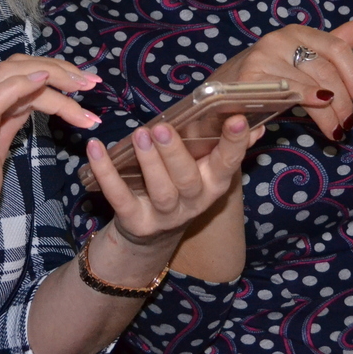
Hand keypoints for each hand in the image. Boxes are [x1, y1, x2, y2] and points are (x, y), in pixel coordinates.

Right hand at [0, 55, 102, 273]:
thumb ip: (8, 124)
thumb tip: (32, 104)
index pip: (14, 72)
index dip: (51, 71)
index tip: (83, 82)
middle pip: (15, 66)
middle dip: (59, 69)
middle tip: (91, 82)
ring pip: (10, 76)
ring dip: (54, 79)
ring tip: (85, 93)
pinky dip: (20, 86)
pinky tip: (45, 83)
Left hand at [85, 113, 262, 247]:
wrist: (152, 235)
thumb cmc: (182, 186)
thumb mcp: (206, 170)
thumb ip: (226, 145)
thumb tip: (257, 122)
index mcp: (214, 184)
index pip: (228, 163)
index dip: (235, 144)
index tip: (238, 119)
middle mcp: (194, 202)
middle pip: (188, 179)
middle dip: (175, 153)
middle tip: (163, 127)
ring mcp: (165, 215)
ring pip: (160, 190)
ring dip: (149, 162)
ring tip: (140, 135)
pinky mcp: (136, 221)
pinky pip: (119, 197)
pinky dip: (105, 173)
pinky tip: (95, 149)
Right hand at [208, 20, 352, 143]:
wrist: (219, 94)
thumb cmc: (264, 78)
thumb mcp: (297, 60)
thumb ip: (327, 47)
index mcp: (296, 32)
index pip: (337, 48)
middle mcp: (279, 39)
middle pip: (326, 71)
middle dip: (344, 102)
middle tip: (349, 123)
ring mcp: (262, 57)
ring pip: (311, 88)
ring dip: (330, 114)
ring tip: (337, 130)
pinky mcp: (250, 79)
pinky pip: (289, 96)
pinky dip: (308, 110)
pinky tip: (320, 125)